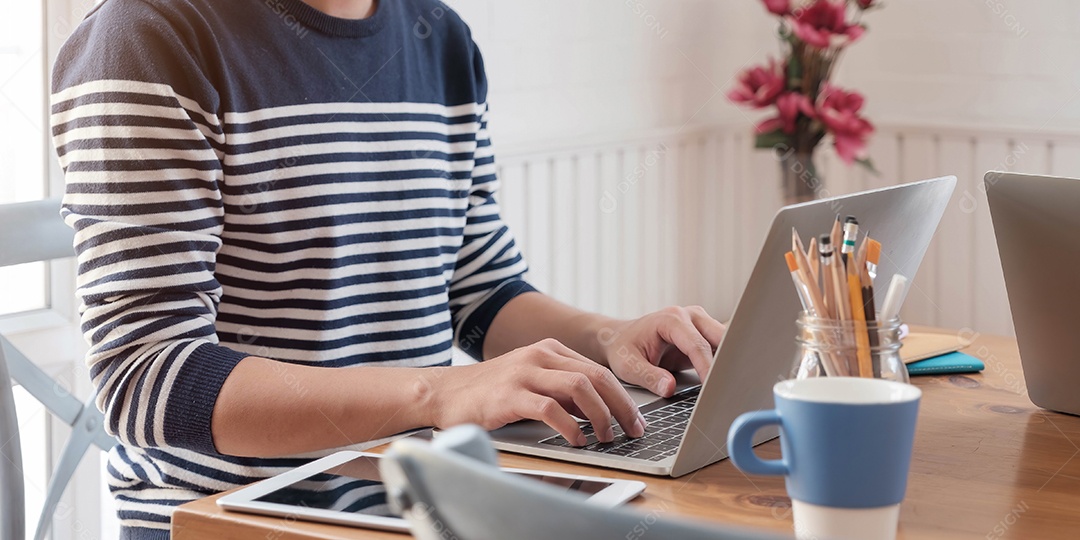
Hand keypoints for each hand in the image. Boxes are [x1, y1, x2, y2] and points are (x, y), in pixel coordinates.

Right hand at [428, 339, 646, 445]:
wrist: (445, 393)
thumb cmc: (490, 392)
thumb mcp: (532, 382)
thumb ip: (562, 391)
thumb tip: (598, 411)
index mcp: (549, 350)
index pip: (598, 370)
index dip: (622, 396)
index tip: (636, 419)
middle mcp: (539, 355)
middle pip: (596, 376)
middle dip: (620, 406)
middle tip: (632, 430)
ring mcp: (524, 373)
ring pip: (579, 388)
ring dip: (599, 415)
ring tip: (606, 437)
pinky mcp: (509, 395)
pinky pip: (549, 408)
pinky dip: (569, 426)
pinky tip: (577, 440)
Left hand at [597, 306, 725, 397]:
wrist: (620, 338)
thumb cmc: (623, 349)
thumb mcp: (628, 365)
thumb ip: (649, 376)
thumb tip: (670, 388)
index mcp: (671, 320)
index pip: (697, 345)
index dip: (707, 368)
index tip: (712, 389)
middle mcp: (689, 317)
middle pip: (721, 337)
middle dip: (728, 361)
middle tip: (730, 386)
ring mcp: (700, 323)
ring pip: (727, 341)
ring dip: (730, 361)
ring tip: (732, 384)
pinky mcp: (704, 334)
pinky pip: (722, 347)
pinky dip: (726, 362)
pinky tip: (727, 380)